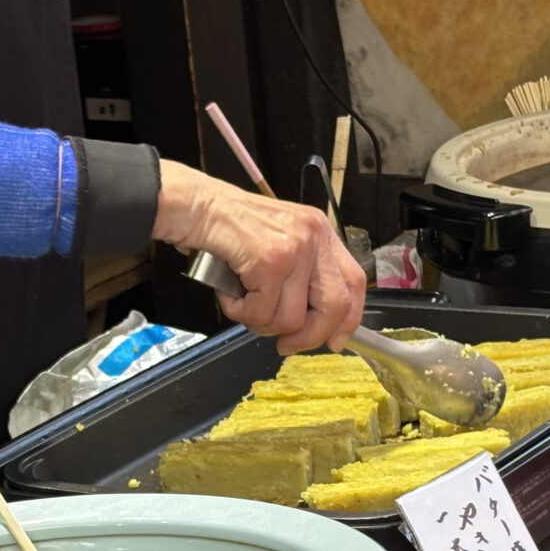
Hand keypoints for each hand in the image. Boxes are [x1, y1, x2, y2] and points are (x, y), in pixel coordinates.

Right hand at [153, 160, 364, 354]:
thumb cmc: (229, 229)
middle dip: (308, 337)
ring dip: (261, 323)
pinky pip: (261, 312)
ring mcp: (294, 248)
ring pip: (292, 318)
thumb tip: (310, 324)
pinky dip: (240, 312)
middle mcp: (314, 237)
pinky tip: (229, 294)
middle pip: (334, 306)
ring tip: (242, 304)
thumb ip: (299, 276)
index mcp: (321, 233)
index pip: (353, 283)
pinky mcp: (269, 261)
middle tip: (285, 344)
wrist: (196, 206)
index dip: (348, 319)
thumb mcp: (277, 244)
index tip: (334, 341)